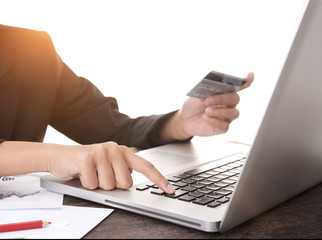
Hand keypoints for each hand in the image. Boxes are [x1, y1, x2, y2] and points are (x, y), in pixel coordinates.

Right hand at [48, 142, 174, 193]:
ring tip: (91, 173)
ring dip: (98, 185)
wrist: (61, 157)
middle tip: (100, 175)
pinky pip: (94, 185)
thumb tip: (131, 185)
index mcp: (123, 151)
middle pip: (125, 184)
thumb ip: (123, 172)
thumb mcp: (108, 166)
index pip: (146, 166)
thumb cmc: (88, 164)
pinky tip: (82, 173)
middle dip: (112, 186)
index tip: (170, 190)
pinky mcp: (87, 158)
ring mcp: (101, 152)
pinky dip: (87, 184)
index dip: (159, 179)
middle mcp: (115, 149)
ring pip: (109, 186)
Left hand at [180, 72, 253, 136]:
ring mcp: (227, 117)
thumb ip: (206, 92)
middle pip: (235, 99)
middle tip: (208, 100)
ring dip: (220, 111)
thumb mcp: (196, 96)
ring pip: (233, 113)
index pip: (239, 87)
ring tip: (206, 110)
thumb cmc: (193, 105)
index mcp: (224, 93)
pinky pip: (224, 126)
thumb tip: (212, 91)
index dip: (246, 81)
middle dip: (222, 98)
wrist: (185, 119)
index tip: (251, 75)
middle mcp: (229, 104)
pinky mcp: (222, 128)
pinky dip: (215, 121)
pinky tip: (206, 118)